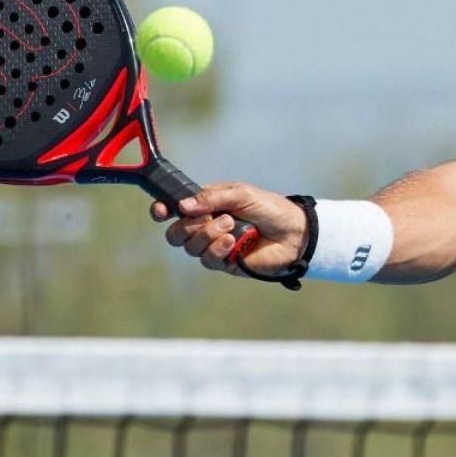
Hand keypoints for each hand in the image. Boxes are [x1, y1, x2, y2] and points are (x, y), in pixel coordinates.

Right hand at [151, 182, 308, 276]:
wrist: (294, 232)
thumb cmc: (270, 208)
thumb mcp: (241, 194)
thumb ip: (211, 198)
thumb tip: (182, 206)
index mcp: (206, 205)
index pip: (174, 209)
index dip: (162, 210)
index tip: (161, 210)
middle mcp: (206, 226)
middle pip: (175, 233)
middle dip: (187, 226)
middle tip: (212, 218)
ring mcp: (214, 245)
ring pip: (189, 246)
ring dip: (207, 234)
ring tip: (231, 226)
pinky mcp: (225, 262)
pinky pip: (207, 259)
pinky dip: (216, 248)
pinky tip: (232, 242)